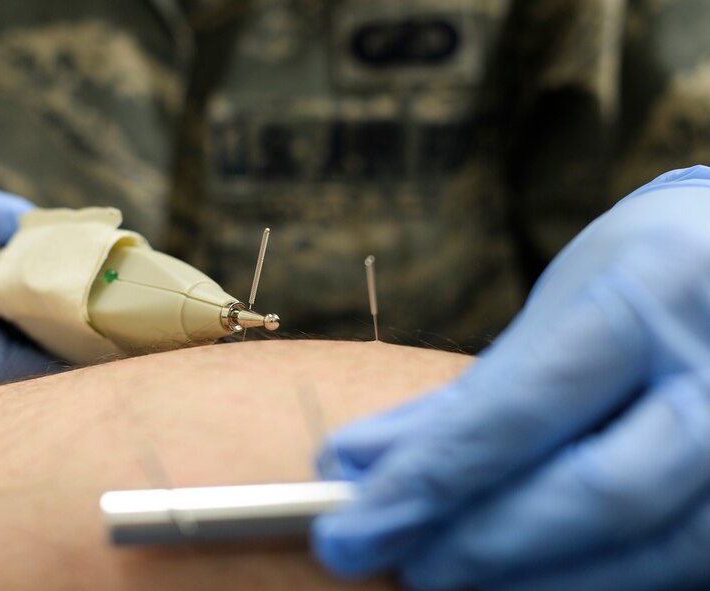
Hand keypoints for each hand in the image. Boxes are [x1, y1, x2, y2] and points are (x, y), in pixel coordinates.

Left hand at [312, 166, 709, 590]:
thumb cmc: (637, 277)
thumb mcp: (554, 308)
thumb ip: (466, 395)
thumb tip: (354, 463)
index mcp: (645, 299)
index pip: (521, 409)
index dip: (429, 478)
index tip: (351, 523)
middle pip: (595, 493)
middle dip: (478, 543)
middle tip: (399, 559)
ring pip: (646, 552)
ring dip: (527, 579)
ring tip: (446, 568)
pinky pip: (672, 568)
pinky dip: (585, 578)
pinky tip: (523, 575)